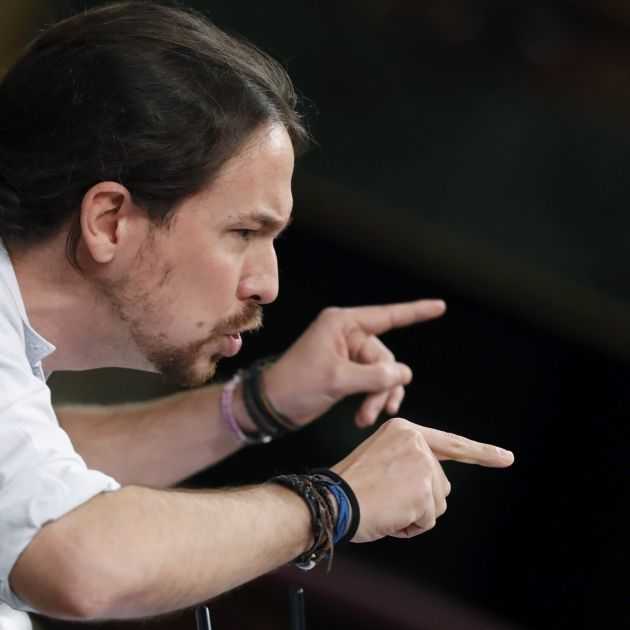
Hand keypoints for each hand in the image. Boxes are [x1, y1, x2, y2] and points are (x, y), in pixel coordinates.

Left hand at [263, 299, 445, 427]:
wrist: (272, 406)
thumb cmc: (297, 384)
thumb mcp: (337, 380)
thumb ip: (374, 376)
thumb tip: (404, 374)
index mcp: (342, 324)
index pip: (386, 316)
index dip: (415, 312)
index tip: (440, 307)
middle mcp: (348, 335)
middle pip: (385, 356)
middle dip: (383, 385)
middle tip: (374, 410)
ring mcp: (348, 355)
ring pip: (382, 374)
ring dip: (378, 397)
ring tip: (366, 418)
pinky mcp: (347, 373)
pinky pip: (372, 383)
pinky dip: (372, 400)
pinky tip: (364, 418)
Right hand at [332, 418, 514, 541]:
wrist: (331, 498)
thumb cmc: (352, 485)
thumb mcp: (382, 458)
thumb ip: (411, 462)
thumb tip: (441, 488)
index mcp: (405, 430)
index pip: (451, 443)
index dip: (481, 452)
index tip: (507, 457)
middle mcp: (417, 442)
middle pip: (441, 483)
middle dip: (420, 498)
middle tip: (385, 497)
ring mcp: (423, 465)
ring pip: (437, 503)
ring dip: (414, 513)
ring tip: (385, 504)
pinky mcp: (424, 489)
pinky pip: (428, 520)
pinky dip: (410, 526)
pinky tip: (388, 515)